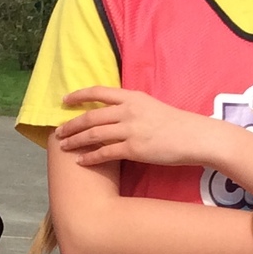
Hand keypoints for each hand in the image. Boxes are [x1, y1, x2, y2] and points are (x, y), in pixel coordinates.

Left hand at [55, 87, 223, 168]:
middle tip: (58, 132)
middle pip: (91, 116)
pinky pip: (105, 153)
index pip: (98, 92)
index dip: (78, 96)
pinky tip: (81, 161)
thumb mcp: (151, 106)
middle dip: (71, 125)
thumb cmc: (175, 124)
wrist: (194, 137)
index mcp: (132, 97)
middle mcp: (129, 110)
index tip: (65, 101)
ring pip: (94, 134)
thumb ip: (131, 107)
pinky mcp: (135, 149)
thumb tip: (112, 114)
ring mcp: (131, 130)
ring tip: (64, 147)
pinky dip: (90, 158)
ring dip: (76, 141)